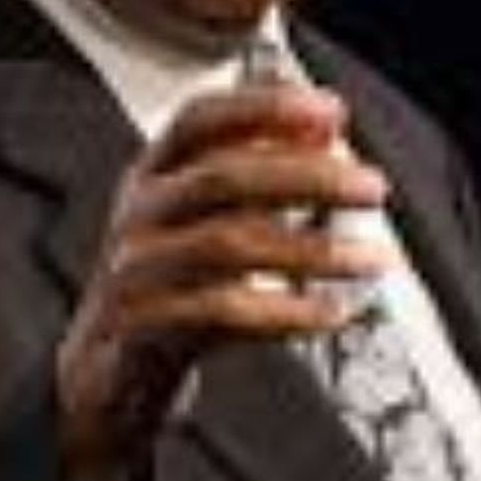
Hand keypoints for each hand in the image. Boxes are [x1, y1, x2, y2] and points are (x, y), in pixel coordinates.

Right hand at [55, 81, 390, 480]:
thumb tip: (325, 127)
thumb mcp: (202, 216)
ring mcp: (136, 270)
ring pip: (229, 245)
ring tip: (372, 258)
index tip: (329, 111)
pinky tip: (330, 311)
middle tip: (372, 188)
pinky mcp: (145, 328)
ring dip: (313, 249)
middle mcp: (140, 213)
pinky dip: (287, 312)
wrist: (107, 373)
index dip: (264, 107)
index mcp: (153, 173)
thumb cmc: (169, 282)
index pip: (200, 119)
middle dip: (308, 176)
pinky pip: (225, 314)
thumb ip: (257, 168)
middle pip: (224, 177)